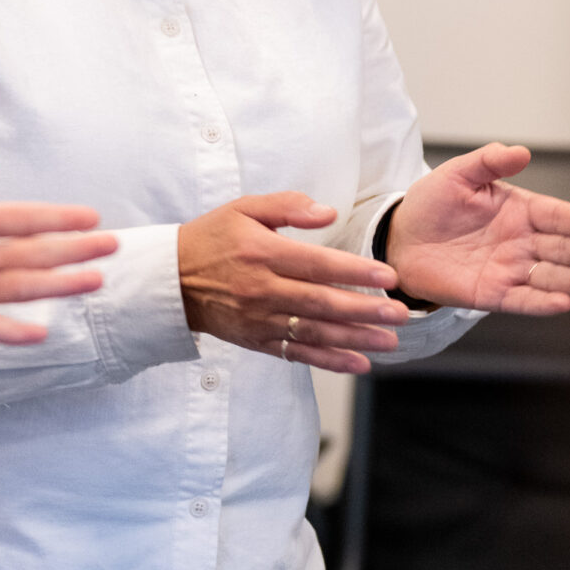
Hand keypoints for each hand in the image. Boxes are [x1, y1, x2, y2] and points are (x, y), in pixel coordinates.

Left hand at [0, 159, 118, 343]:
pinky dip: (12, 331)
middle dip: (73, 249)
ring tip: (96, 281)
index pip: (23, 218)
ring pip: (22, 287)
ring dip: (58, 284)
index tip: (93, 215)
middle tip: (114, 245)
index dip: (57, 217)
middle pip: (34, 253)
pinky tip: (40, 333)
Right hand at [178, 193, 408, 374]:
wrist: (169, 279)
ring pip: (314, 332)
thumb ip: (287, 206)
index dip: (355, 272)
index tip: (389, 278)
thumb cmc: (212, 237)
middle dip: (365, 310)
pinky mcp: (255, 340)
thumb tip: (328, 213)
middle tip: (400, 314)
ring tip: (390, 342)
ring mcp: (259, 319)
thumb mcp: (244, 208)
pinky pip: (296, 354)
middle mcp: (262, 289)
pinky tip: (358, 363)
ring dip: (355, 339)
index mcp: (263, 253)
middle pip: (322, 302)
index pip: (318, 265)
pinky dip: (328, 361)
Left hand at [386, 142, 569, 313]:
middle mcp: (520, 241)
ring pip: (548, 276)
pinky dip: (541, 303)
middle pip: (559, 247)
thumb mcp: (457, 174)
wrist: (401, 238)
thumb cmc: (431, 203)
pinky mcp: (493, 294)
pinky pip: (522, 300)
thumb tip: (520, 151)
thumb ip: (488, 161)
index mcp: (517, 209)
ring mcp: (509, 269)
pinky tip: (562, 303)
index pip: (554, 214)